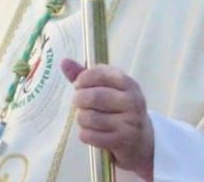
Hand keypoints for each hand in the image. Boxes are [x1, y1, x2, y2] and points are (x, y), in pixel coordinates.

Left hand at [61, 59, 154, 180]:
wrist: (140, 137)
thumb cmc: (117, 106)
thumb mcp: (106, 87)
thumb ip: (84, 75)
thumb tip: (64, 61)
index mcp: (128, 84)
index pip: (100, 74)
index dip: (83, 79)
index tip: (79, 85)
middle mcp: (132, 102)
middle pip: (93, 97)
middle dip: (79, 99)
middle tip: (79, 102)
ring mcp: (129, 123)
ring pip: (89, 117)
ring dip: (81, 117)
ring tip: (85, 116)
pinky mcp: (122, 141)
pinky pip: (90, 135)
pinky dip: (84, 134)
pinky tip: (90, 131)